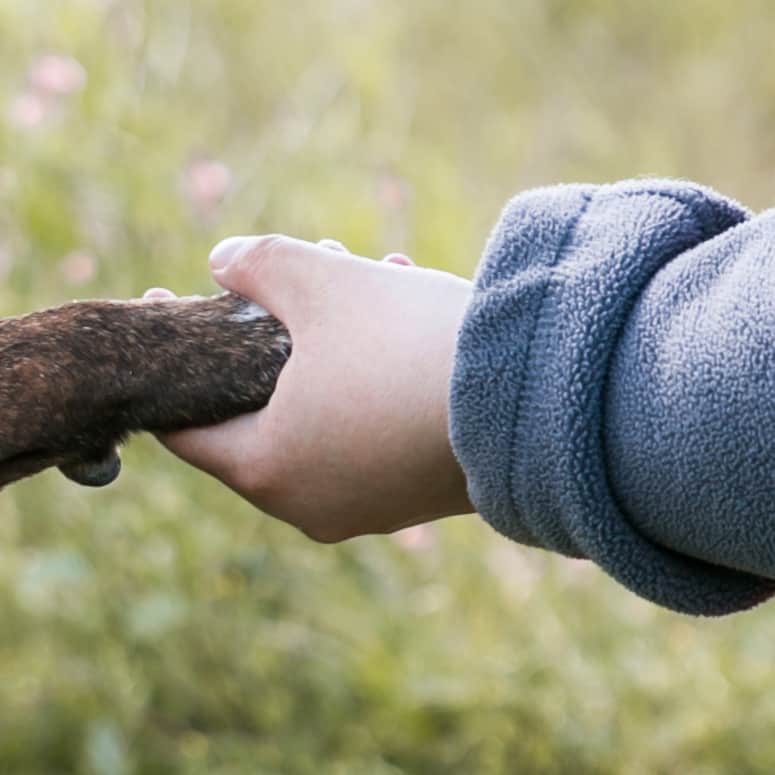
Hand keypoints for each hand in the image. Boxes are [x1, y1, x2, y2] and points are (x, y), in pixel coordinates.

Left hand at [145, 235, 473, 541]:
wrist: (537, 403)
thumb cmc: (410, 345)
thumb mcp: (322, 282)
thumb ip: (257, 264)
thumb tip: (224, 263)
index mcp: (268, 470)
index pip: (186, 428)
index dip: (179, 357)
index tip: (175, 303)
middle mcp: (309, 505)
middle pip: (261, 412)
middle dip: (273, 335)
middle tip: (296, 280)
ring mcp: (364, 509)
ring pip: (321, 418)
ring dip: (332, 350)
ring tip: (366, 283)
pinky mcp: (410, 500)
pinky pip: (365, 436)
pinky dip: (367, 385)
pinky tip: (402, 330)